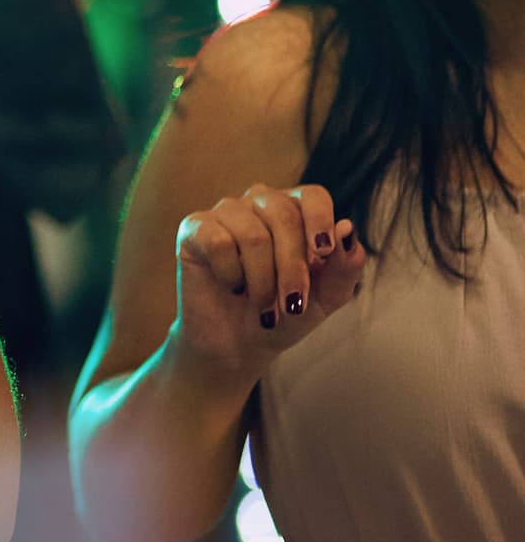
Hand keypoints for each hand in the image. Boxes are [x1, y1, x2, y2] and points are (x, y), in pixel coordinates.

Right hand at [170, 184, 370, 382]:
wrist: (239, 344)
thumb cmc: (285, 314)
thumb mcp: (327, 298)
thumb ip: (345, 266)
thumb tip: (347, 227)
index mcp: (295, 211)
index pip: (312, 196)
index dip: (320, 221)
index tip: (323, 254)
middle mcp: (259, 203)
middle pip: (284, 216)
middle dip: (292, 268)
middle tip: (293, 305)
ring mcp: (225, 213)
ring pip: (253, 235)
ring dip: (263, 282)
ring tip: (264, 308)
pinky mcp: (194, 229)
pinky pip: (218, 242)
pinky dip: (231, 274)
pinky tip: (232, 286)